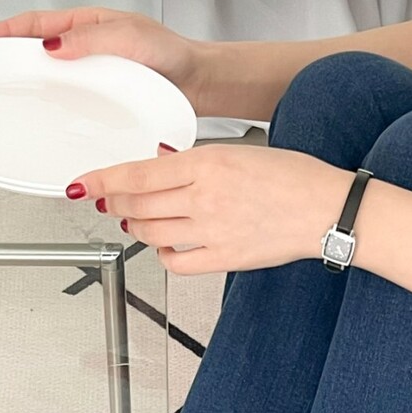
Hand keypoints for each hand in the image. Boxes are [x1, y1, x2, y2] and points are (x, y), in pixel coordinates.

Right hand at [0, 6, 211, 115]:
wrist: (200, 84)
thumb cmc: (172, 54)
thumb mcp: (130, 36)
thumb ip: (90, 39)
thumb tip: (51, 45)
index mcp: (85, 26)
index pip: (34, 25)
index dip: (4, 33)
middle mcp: (85, 51)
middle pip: (34, 54)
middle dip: (6, 62)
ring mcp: (91, 77)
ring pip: (50, 82)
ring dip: (28, 90)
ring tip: (3, 101)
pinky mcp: (101, 102)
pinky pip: (70, 105)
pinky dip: (53, 113)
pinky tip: (45, 125)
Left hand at [68, 143, 355, 274]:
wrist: (328, 210)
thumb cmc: (295, 177)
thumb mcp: (241, 151)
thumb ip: (197, 160)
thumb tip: (161, 164)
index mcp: (208, 162)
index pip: (138, 174)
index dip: (103, 180)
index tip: (84, 183)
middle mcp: (205, 198)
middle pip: (138, 204)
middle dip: (116, 203)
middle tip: (110, 200)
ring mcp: (213, 231)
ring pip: (152, 232)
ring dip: (137, 225)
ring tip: (139, 219)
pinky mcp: (225, 258)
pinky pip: (177, 261)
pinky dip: (164, 253)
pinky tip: (168, 244)